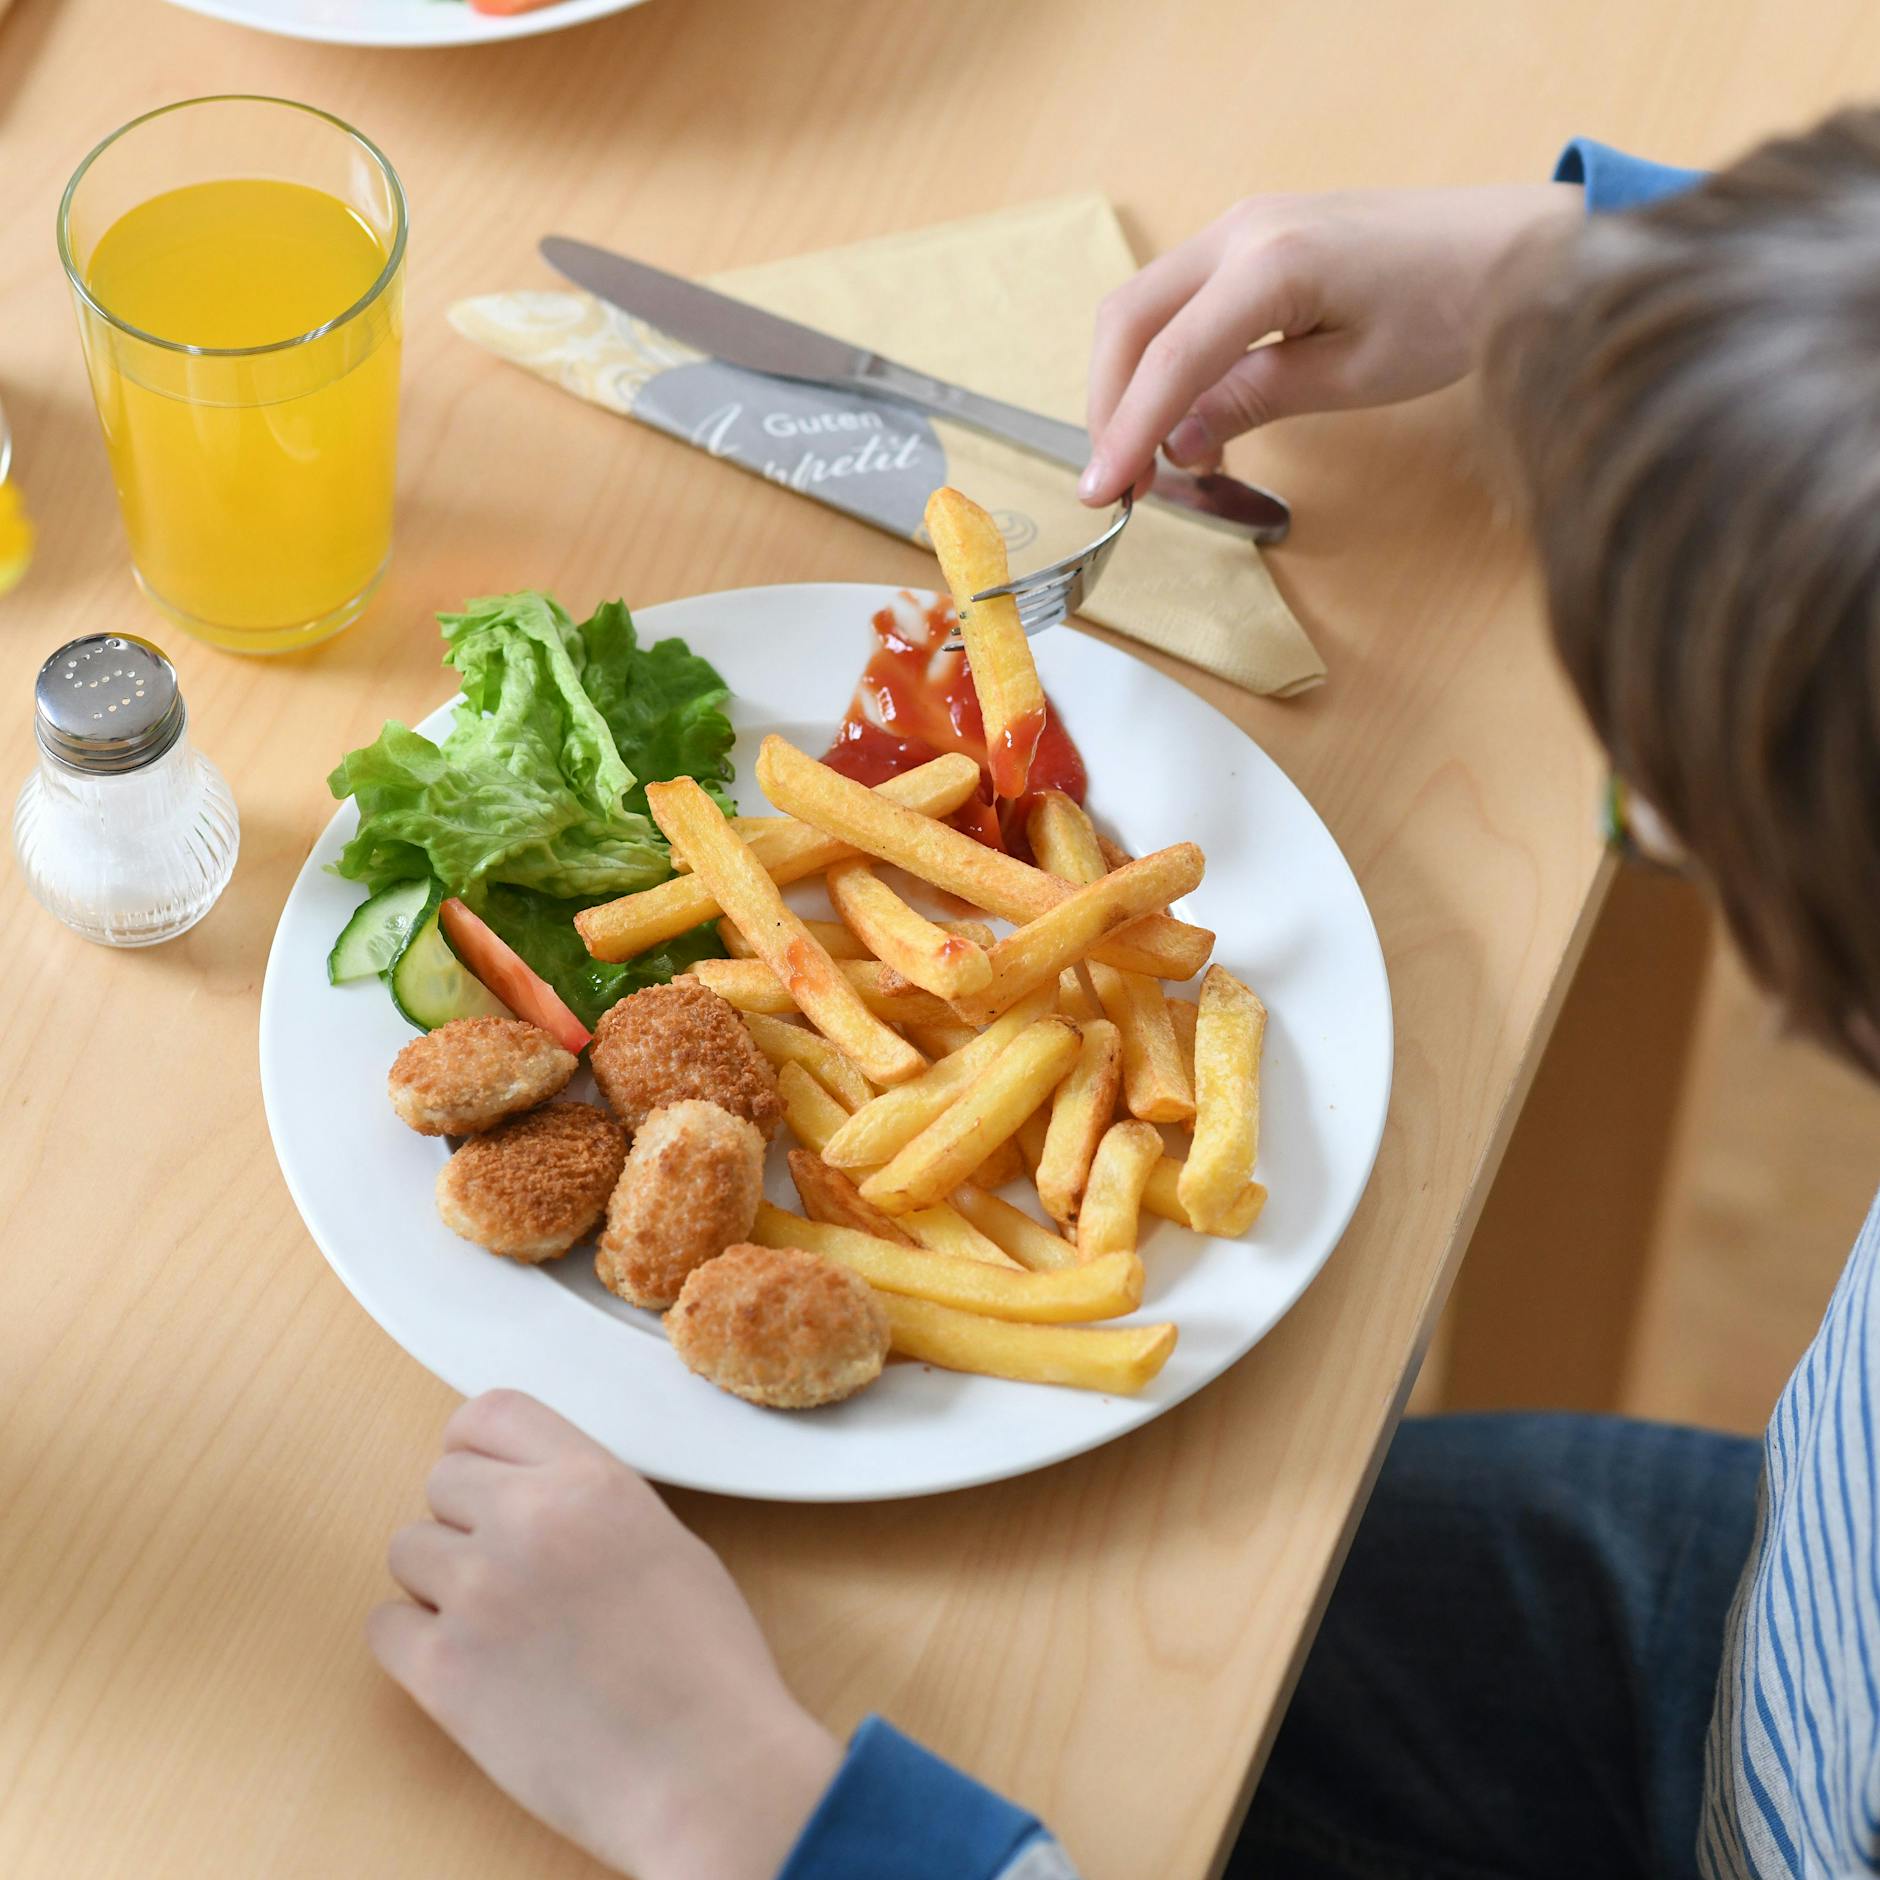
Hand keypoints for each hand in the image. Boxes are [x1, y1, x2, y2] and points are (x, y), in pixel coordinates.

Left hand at [369, 1390, 841, 1879]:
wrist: (705, 1772)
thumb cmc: (705, 1669)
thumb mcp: (666, 1542)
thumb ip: (589, 1503)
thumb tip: (529, 1495)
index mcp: (591, 1481)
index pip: (491, 1413)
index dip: (478, 1448)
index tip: (482, 1478)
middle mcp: (528, 1520)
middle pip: (440, 1480)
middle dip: (464, 1521)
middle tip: (505, 1573)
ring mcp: (478, 1593)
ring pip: (405, 1548)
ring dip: (438, 1581)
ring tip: (496, 1626)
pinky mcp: (442, 1672)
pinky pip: (383, 1626)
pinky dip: (414, 1644)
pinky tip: (469, 1667)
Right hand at [1081, 184, 1582, 504]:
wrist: (1515, 247)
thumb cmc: (1452, 307)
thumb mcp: (1353, 376)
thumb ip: (1254, 401)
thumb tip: (1179, 442)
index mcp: (1272, 264)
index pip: (1169, 358)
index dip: (1126, 432)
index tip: (1101, 494)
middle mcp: (1243, 230)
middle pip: (1130, 321)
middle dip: (1109, 405)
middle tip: (1118, 482)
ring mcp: (1245, 227)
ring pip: (1144, 308)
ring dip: (1131, 384)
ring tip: (1157, 459)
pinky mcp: (1257, 239)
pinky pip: (1181, 300)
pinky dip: (1165, 359)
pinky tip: (1192, 417)